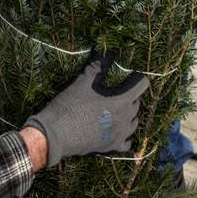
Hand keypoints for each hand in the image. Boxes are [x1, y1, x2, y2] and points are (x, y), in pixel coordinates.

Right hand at [23, 52, 147, 167]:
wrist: (55, 135)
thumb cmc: (70, 105)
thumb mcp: (84, 80)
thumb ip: (99, 63)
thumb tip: (108, 50)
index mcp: (122, 101)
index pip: (141, 84)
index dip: (135, 76)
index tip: (129, 73)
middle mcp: (126, 120)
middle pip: (137, 102)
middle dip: (130, 93)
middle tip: (117, 88)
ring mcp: (120, 136)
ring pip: (134, 122)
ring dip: (129, 113)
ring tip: (117, 107)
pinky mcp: (112, 148)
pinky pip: (127, 142)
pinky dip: (125, 135)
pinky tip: (117, 129)